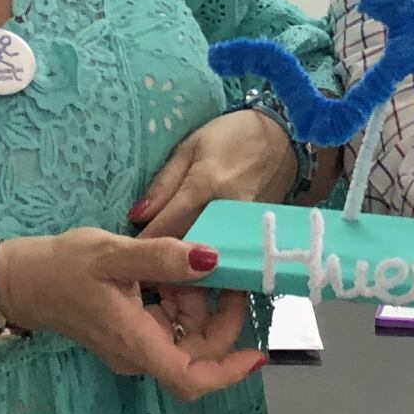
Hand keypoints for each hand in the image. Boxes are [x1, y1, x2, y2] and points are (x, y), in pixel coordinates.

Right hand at [0, 228, 263, 400]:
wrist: (22, 280)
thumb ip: (162, 257)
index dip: (228, 372)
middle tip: (229, 279)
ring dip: (198, 304)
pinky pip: (168, 324)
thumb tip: (211, 259)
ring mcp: (134, 346)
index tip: (256, 353)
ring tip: (189, 264)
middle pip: (196, 355)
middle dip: (219, 320)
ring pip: (185, 336)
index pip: (190, 378)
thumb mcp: (112, 254)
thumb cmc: (62, 268)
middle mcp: (138, 354)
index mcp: (136, 343)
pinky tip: (171, 271)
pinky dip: (180, 300)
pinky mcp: (131, 333)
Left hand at [128, 107, 298, 342]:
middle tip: (141, 277)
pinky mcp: (257, 235)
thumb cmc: (232, 136)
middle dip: (163, 264)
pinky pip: (226, 254)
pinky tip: (196, 270)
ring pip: (207, 256)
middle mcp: (224, 212)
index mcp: (203, 187)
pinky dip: (210, 263)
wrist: (288, 140)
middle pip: (187, 248)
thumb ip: (164, 184)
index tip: (125, 264)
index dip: (143, 247)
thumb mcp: (190, 147)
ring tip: (166, 278)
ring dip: (186, 269)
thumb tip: (137, 216)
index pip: (166, 228)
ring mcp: (244, 227)